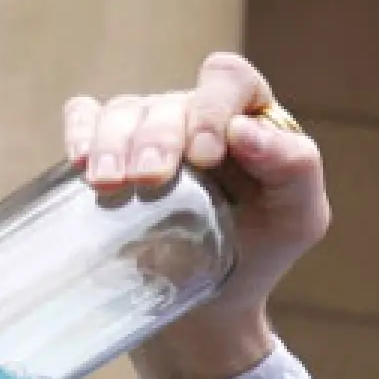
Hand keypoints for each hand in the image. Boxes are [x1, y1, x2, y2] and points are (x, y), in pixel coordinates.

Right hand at [67, 53, 327, 378]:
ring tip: (111, 184)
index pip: (229, 79)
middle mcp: (196, 114)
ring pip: (124, 111)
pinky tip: (81, 164)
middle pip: (169, 102)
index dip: (212, 107)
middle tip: (149, 180)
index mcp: (249, 116)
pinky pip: (84, 115)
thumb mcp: (298, 217)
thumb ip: (294, 168)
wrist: (215, 299)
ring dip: (113, 144)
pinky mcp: (111, 147)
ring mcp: (150, 127)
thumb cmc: (263, 248)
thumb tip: (246, 131)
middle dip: (157, 139)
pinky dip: (79, 132)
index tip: (204, 157)